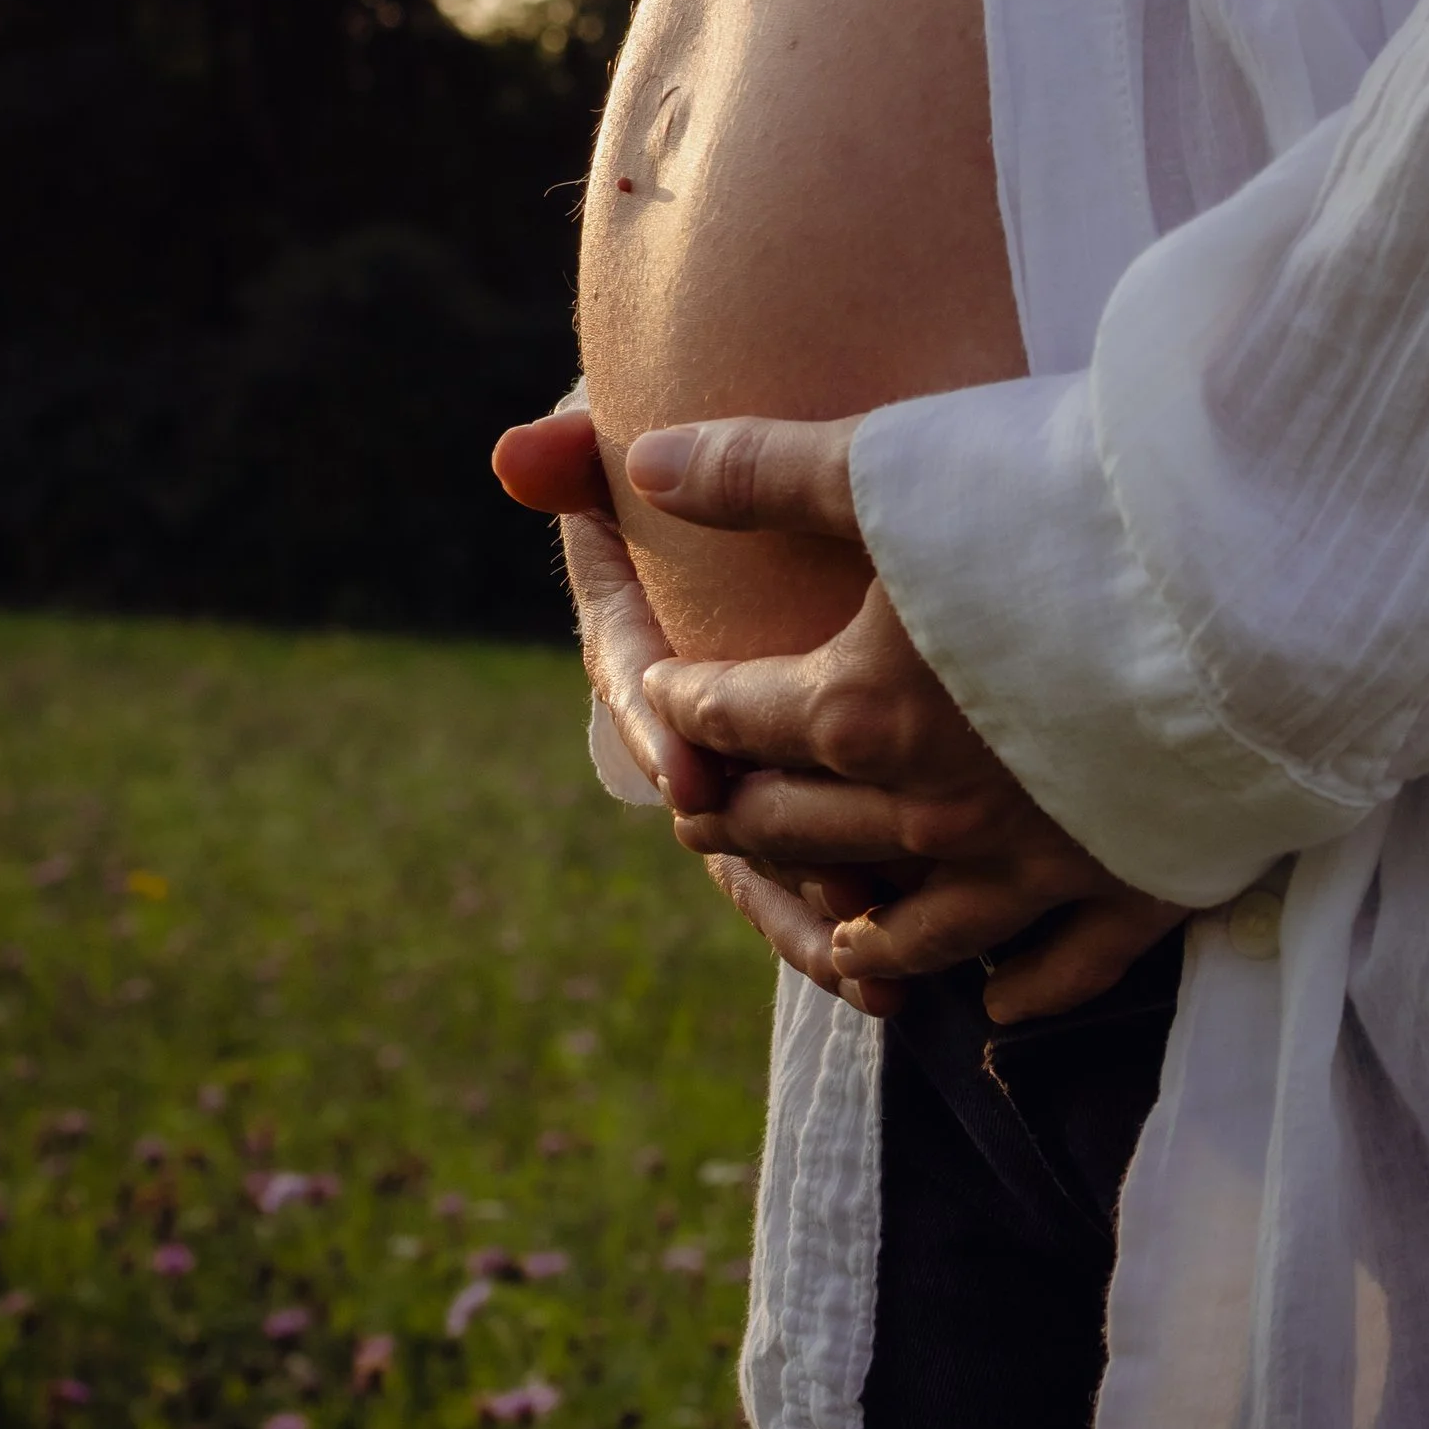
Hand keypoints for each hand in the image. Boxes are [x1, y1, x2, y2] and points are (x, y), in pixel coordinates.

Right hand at [491, 406, 877, 999]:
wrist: (791, 486)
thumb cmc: (708, 455)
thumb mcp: (659, 446)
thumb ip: (587, 449)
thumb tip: (517, 456)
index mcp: (641, 630)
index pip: (636, 680)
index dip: (659, 732)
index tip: (692, 777)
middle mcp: (690, 711)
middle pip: (711, 798)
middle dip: (753, 849)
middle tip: (811, 885)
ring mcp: (755, 760)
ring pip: (768, 857)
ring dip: (811, 917)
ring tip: (875, 973)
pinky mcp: (826, 792)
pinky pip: (829, 873)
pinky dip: (866, 930)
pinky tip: (911, 981)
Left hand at [628, 416, 1184, 1022]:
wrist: (1241, 574)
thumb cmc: (1062, 503)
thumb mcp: (896, 472)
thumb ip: (764, 472)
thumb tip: (643, 464)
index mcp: (859, 712)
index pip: (735, 719)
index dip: (686, 704)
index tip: (663, 700)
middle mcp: (931, 809)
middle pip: (801, 828)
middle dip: (741, 814)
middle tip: (708, 814)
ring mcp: (1032, 862)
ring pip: (919, 929)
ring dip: (866, 930)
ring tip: (840, 932)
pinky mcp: (1131, 883)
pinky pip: (1061, 970)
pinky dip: (1019, 989)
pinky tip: (999, 1001)